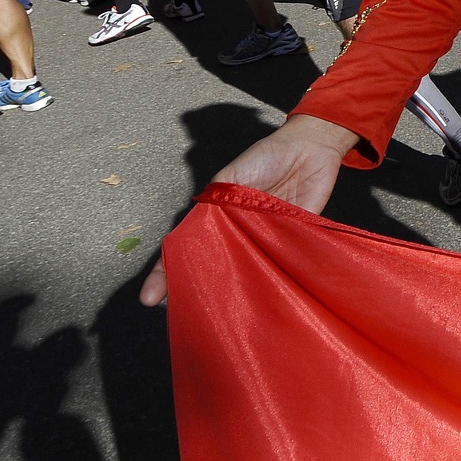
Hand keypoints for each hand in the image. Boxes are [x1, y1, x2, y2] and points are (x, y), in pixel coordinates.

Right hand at [139, 114, 356, 305]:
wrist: (311, 148)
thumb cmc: (268, 157)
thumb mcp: (232, 175)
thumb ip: (216, 199)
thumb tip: (198, 227)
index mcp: (220, 216)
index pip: (189, 246)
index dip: (166, 271)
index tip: (149, 297)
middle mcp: (239, 231)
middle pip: (215, 263)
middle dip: (197, 287)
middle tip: (183, 311)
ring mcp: (265, 237)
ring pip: (245, 269)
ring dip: (235, 288)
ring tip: (218, 311)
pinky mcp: (293, 238)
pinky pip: (281, 261)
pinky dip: (273, 276)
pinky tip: (262, 296)